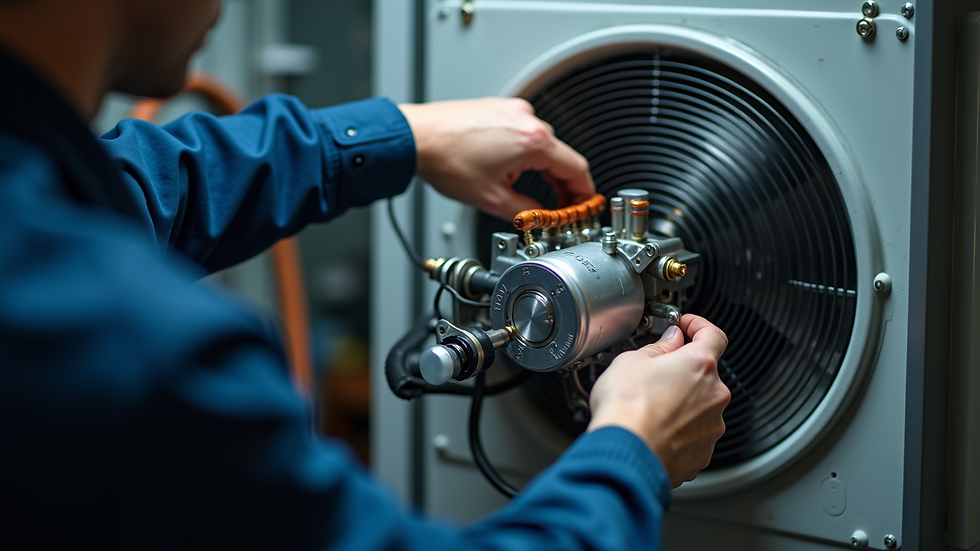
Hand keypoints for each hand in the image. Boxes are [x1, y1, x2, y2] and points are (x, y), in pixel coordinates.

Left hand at [398, 98, 595, 219]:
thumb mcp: (492, 199)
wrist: (416, 138)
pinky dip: (519, 154)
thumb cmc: (446, 159)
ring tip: (513, 189)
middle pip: (560, 157)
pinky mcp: (497, 109)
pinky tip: (500, 169)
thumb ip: (525, 212)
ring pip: (539, 146)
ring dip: (536, 170)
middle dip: (559, 186)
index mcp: (534, 141)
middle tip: (552, 209)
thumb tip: (538, 217)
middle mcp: (527, 119)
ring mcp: (511, 110)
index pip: (577, 169)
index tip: (580, 207)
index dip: (583, 194)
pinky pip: (520, 134)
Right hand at [587, 314, 730, 487]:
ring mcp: (712, 426)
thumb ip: (659, 347)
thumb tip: (670, 341)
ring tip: (650, 407)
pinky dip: (678, 430)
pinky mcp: (703, 453)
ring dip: (681, 403)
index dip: (699, 326)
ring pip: (700, 406)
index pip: (713, 335)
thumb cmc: (626, 408)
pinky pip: (694, 434)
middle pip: (705, 374)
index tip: (686, 327)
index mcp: (699, 364)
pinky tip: (655, 429)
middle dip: (683, 371)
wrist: (626, 453)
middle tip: (655, 373)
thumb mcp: (632, 361)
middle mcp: (714, 394)